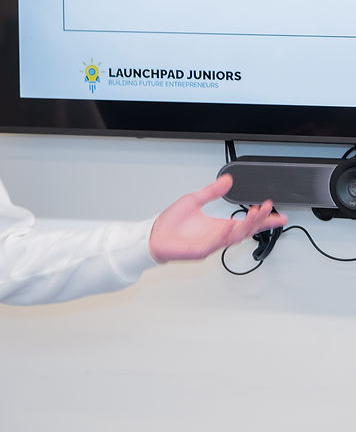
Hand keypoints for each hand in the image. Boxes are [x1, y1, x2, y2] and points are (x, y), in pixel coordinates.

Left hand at [148, 174, 286, 262]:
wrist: (153, 236)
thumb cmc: (171, 223)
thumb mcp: (193, 200)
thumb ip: (212, 191)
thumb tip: (226, 180)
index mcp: (218, 226)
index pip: (246, 223)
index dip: (263, 220)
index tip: (279, 216)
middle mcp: (217, 236)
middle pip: (245, 230)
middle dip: (260, 220)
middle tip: (270, 210)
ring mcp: (209, 244)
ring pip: (234, 237)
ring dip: (246, 225)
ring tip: (256, 214)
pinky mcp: (199, 250)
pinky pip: (215, 243)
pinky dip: (224, 235)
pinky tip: (231, 225)